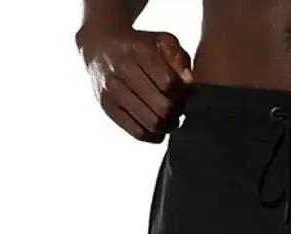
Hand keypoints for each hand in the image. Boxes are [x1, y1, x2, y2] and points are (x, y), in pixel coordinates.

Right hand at [77, 25, 192, 141]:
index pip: (169, 83)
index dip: (183, 93)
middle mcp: (122, 70)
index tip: (184, 93)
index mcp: (138, 51)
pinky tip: (159, 126)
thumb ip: (178, 58)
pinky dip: (154, 135)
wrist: (100, 47)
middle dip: (177, 111)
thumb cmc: (140, 47)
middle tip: (180, 108)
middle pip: (162, 106)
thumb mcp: (161, 41)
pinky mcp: (108, 108)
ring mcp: (112, 91)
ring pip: (151, 123)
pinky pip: (138, 133)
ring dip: (168, 125)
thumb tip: (190, 82)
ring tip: (171, 118)